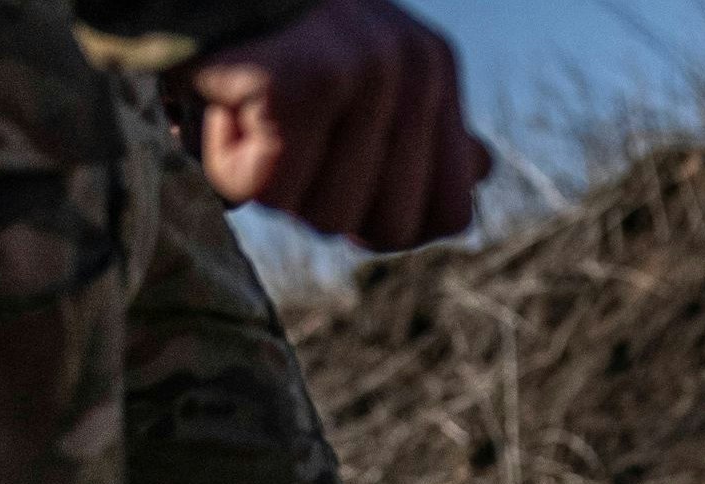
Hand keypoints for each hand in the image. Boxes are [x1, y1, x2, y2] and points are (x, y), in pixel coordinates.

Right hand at [177, 0, 492, 253]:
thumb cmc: (261, 34)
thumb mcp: (356, 78)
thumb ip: (417, 130)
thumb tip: (483, 168)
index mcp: (433, 69)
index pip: (449, 214)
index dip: (380, 221)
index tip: (328, 169)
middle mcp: (416, 68)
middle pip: (389, 228)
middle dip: (320, 201)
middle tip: (280, 134)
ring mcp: (369, 72)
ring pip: (324, 214)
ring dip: (266, 180)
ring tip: (248, 107)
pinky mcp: (308, 81)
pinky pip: (267, 188)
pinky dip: (225, 162)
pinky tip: (222, 105)